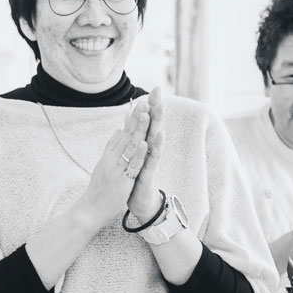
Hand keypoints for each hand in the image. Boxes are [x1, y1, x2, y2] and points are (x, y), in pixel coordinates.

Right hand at [79, 99, 150, 226]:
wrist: (90, 210)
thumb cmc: (99, 190)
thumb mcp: (103, 165)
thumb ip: (111, 148)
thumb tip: (118, 130)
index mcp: (108, 156)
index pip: (122, 133)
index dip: (131, 119)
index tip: (140, 104)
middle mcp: (111, 159)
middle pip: (126, 135)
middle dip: (136, 119)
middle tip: (145, 102)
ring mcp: (117, 169)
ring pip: (130, 146)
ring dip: (138, 130)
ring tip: (146, 115)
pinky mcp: (123, 181)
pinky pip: (132, 166)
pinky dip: (138, 154)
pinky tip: (145, 143)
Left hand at [125, 88, 167, 227]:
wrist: (142, 203)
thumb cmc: (137, 179)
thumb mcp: (135, 158)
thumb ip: (135, 142)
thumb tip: (133, 126)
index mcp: (145, 146)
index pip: (147, 122)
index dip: (150, 106)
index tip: (153, 89)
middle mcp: (151, 151)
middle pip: (154, 125)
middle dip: (156, 108)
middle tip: (159, 90)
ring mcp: (152, 161)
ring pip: (155, 138)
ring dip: (157, 123)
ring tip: (159, 107)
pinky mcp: (150, 172)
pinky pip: (154, 158)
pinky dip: (155, 146)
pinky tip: (158, 135)